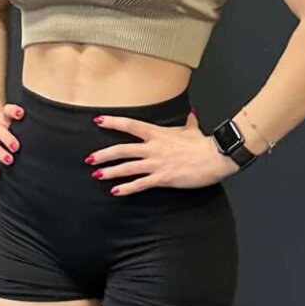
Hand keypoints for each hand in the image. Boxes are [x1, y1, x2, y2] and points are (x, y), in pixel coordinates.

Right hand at [0, 100, 25, 180]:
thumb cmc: (5, 120)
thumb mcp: (12, 115)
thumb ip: (27, 120)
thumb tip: (50, 123)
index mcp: (4, 116)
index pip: (7, 110)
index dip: (13, 111)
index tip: (20, 113)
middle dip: (7, 138)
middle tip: (15, 146)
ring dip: (0, 153)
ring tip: (9, 160)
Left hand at [87, 111, 231, 195]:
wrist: (215, 157)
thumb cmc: (203, 144)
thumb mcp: (192, 130)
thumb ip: (188, 122)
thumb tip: (191, 113)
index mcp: (158, 134)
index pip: (130, 125)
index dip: (112, 122)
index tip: (98, 121)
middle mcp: (153, 148)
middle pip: (122, 149)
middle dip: (103, 154)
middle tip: (89, 158)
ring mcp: (157, 163)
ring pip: (127, 167)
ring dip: (110, 172)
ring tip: (96, 175)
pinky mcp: (163, 178)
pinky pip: (140, 184)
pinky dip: (127, 188)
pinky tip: (116, 192)